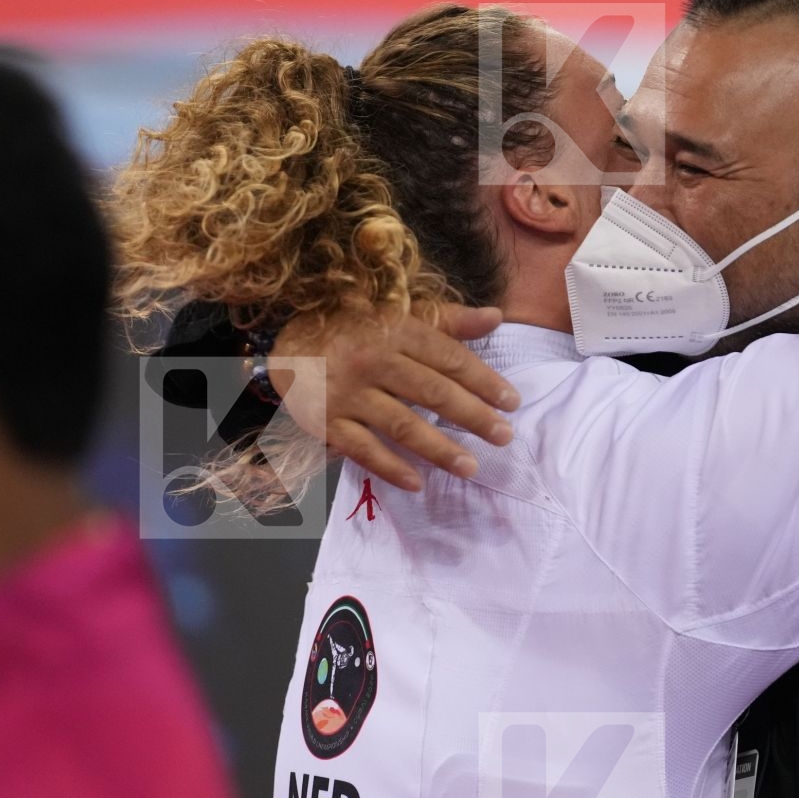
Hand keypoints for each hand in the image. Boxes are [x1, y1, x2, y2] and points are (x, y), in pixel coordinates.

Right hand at [271, 304, 519, 491]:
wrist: (286, 342)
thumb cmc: (354, 328)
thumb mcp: (398, 314)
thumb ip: (448, 320)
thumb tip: (496, 317)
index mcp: (395, 331)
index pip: (448, 358)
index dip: (483, 380)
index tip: (512, 402)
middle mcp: (373, 361)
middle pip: (431, 391)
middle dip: (471, 416)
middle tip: (503, 436)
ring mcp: (348, 394)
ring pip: (401, 424)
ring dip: (438, 449)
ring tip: (470, 466)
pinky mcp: (327, 422)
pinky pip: (362, 449)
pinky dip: (390, 468)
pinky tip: (417, 483)